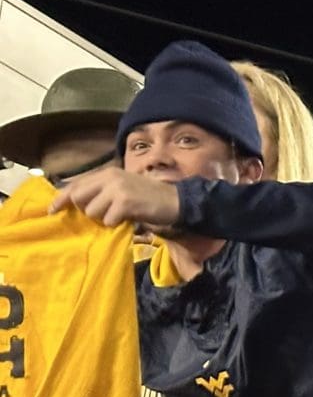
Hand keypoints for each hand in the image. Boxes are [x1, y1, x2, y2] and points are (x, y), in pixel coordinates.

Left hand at [48, 167, 178, 228]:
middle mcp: (110, 178)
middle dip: (86, 210)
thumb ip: (101, 191)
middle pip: (79, 198)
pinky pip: (108, 220)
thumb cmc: (149, 197)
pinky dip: (116, 223)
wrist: (177, 201)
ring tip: (120, 214)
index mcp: (107, 173)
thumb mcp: (122, 188)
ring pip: (92, 211)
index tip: (52, 210)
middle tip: (103, 213)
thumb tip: (75, 201)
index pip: (76, 185)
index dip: (61, 198)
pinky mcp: (125, 202)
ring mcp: (117, 189)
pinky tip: (129, 218)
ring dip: (104, 218)